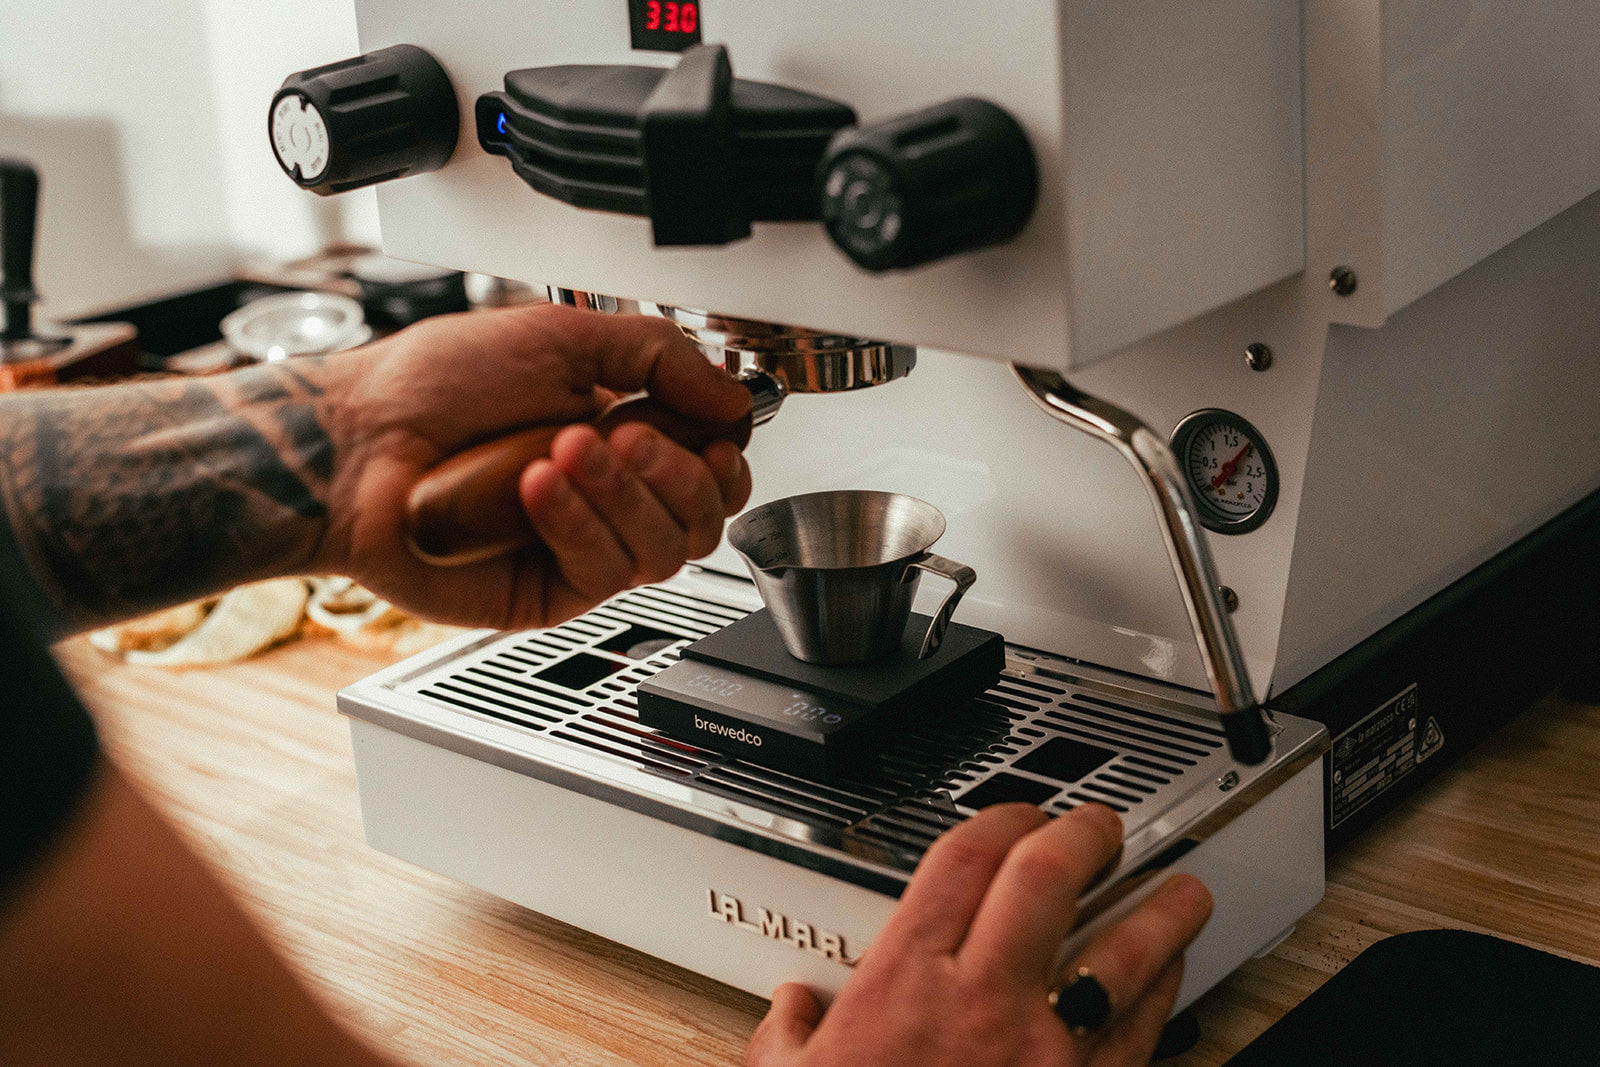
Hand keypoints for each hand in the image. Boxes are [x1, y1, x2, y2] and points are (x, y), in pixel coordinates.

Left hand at [318, 303, 753, 628]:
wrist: (353, 443)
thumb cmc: (430, 387)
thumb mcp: (558, 337)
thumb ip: (657, 354)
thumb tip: (729, 391)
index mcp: (620, 433)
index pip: (712, 467)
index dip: (724, 458)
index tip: (712, 434)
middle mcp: (607, 495)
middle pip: (704, 517)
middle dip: (677, 473)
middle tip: (626, 436)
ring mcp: (579, 545)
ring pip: (665, 550)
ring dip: (623, 493)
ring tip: (565, 451)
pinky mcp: (549, 589)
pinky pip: (606, 571)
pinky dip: (580, 522)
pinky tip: (539, 488)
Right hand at [748, 804, 1212, 1066]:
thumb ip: (790, 1037)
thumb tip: (792, 1011)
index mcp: (907, 982)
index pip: (966, 857)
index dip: (1002, 815)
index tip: (1018, 814)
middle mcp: (983, 1003)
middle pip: (1050, 879)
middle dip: (1085, 836)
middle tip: (1103, 829)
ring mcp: (1045, 1052)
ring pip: (1123, 952)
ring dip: (1160, 911)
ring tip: (1179, 890)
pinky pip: (1143, 1029)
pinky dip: (1163, 993)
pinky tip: (1167, 976)